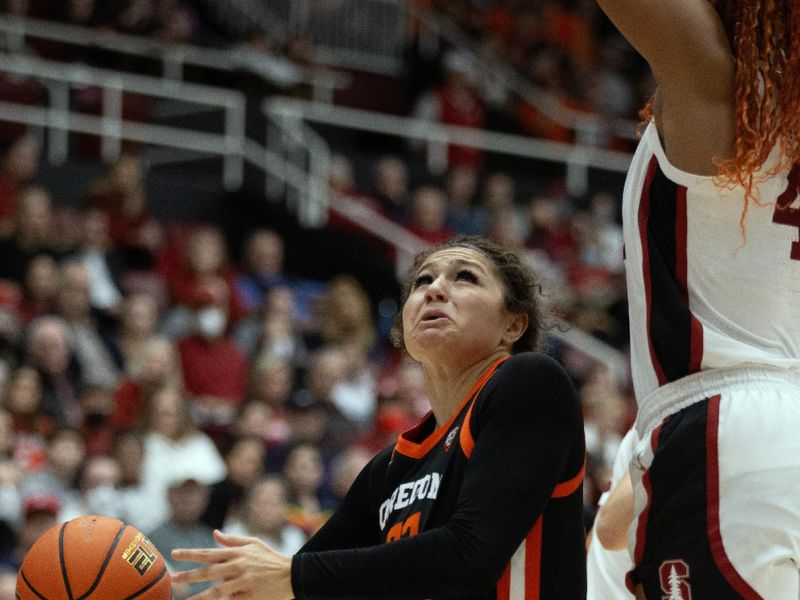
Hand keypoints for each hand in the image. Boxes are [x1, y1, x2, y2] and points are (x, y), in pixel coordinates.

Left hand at [171, 530, 293, 599]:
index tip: (174, 554)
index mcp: (237, 553)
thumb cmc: (270, 559)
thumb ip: (232, 540)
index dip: (190, 554)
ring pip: (215, 591)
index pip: (209, 553)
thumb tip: (214, 534)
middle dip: (188, 575)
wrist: (292, 575)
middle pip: (208, 572)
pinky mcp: (249, 597)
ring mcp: (243, 583)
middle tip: (172, 578)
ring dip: (197, 597)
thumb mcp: (253, 544)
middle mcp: (238, 567)